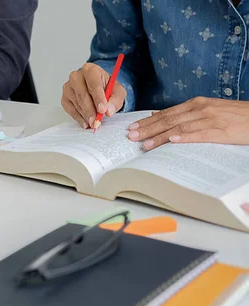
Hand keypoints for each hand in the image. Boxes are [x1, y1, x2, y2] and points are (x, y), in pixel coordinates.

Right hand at [61, 63, 126, 128]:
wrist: (98, 88)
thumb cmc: (106, 87)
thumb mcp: (117, 91)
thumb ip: (116, 100)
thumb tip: (109, 111)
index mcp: (90, 70)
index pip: (93, 84)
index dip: (98, 98)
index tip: (102, 110)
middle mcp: (76, 76)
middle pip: (82, 95)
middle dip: (90, 110)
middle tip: (97, 121)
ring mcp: (68, 87)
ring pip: (76, 103)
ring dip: (85, 115)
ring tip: (94, 123)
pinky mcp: (64, 98)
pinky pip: (70, 110)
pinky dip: (79, 118)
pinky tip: (86, 122)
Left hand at [128, 97, 248, 149]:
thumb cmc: (232, 116)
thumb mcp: (207, 110)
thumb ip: (184, 113)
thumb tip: (159, 116)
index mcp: (196, 104)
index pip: (166, 113)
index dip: (148, 121)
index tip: (132, 127)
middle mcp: (200, 109)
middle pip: (169, 120)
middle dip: (148, 129)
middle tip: (131, 137)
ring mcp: (211, 119)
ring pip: (180, 128)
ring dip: (160, 136)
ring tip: (145, 144)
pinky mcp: (221, 130)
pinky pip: (200, 134)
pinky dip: (185, 137)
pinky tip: (172, 141)